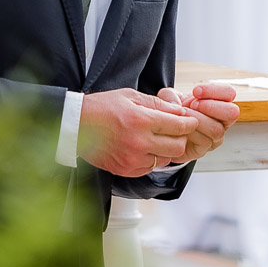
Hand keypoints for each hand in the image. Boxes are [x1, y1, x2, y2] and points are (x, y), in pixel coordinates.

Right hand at [78, 88, 199, 176]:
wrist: (77, 125)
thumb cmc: (102, 107)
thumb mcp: (131, 96)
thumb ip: (158, 104)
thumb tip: (179, 110)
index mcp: (141, 120)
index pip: (179, 126)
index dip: (189, 122)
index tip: (191, 120)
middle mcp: (139, 142)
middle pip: (178, 146)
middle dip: (181, 137)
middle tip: (177, 131)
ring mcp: (132, 159)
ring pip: (166, 160)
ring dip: (167, 150)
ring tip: (159, 139)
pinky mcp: (126, 170)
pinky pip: (150, 168)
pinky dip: (152, 159)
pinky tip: (145, 148)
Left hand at [155, 83, 240, 165]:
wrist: (165, 134)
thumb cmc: (174, 113)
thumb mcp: (169, 98)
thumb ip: (170, 95)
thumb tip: (176, 104)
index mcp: (218, 103)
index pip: (229, 93)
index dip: (215, 91)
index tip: (196, 91)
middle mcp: (221, 120)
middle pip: (232, 112)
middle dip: (211, 106)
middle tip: (193, 104)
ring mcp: (215, 136)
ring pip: (217, 129)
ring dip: (198, 120)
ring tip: (183, 115)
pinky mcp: (204, 149)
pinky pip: (204, 142)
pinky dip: (191, 133)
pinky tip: (181, 129)